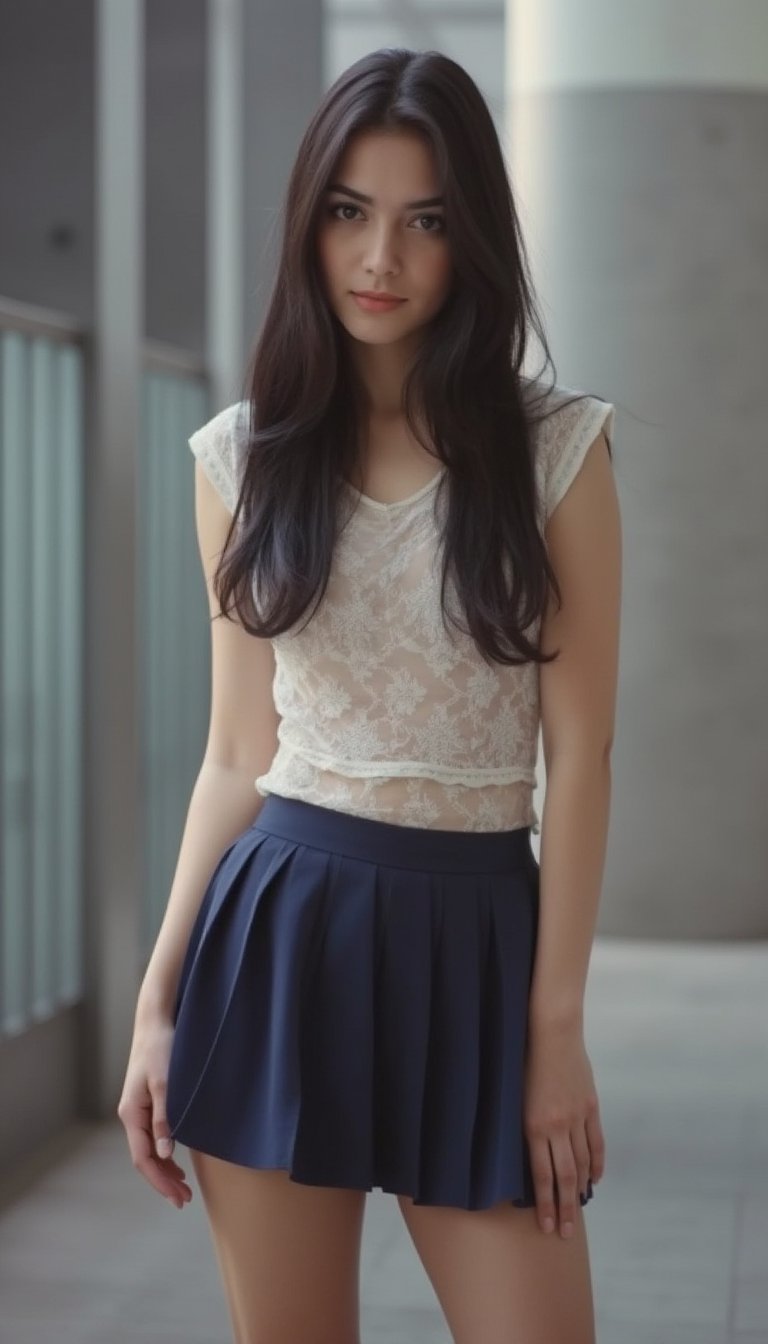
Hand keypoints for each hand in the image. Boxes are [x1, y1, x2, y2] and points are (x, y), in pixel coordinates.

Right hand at [116, 1015, 192, 1210]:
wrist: (156, 1021)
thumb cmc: (162, 1049)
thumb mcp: (166, 1084)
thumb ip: (165, 1119)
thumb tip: (166, 1155)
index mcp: (131, 1114)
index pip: (143, 1159)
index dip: (160, 1182)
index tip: (178, 1198)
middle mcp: (131, 1115)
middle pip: (144, 1158)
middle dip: (163, 1181)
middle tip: (185, 1200)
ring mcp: (138, 1110)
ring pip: (149, 1149)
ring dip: (164, 1170)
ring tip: (183, 1188)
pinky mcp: (147, 1102)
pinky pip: (153, 1137)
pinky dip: (164, 1154)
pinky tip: (177, 1161)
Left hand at [523, 1020, 604, 1237]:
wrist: (552, 1031)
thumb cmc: (524, 1059)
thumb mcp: (515, 1095)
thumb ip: (524, 1126)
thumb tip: (525, 1156)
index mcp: (534, 1125)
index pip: (542, 1176)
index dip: (545, 1203)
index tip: (545, 1226)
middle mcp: (557, 1126)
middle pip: (565, 1177)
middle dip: (564, 1208)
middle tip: (564, 1233)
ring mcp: (577, 1117)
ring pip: (582, 1163)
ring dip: (581, 1190)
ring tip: (578, 1210)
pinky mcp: (590, 1106)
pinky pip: (595, 1143)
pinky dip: (596, 1164)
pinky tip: (594, 1180)